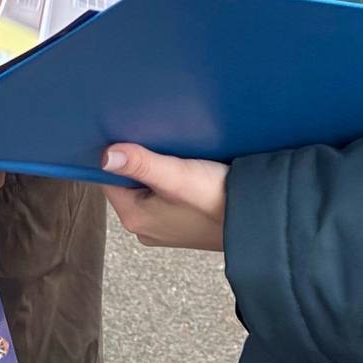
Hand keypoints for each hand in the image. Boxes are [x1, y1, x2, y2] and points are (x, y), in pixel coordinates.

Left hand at [100, 143, 227, 250]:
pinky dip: (172, 180)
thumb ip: (141, 163)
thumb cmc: (217, 201)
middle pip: (127, 182)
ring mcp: (163, 227)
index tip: (129, 136)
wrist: (257, 221)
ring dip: (157, 169)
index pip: (108, 178)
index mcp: (134, 218)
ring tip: (175, 154)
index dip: (116, 155)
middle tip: (158, 142)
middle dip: (139, 161)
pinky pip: (165, 196)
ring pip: (148, 187)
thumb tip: (105, 155)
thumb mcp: (176, 175)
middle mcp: (144, 227)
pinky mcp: (181, 224)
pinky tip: (187, 170)